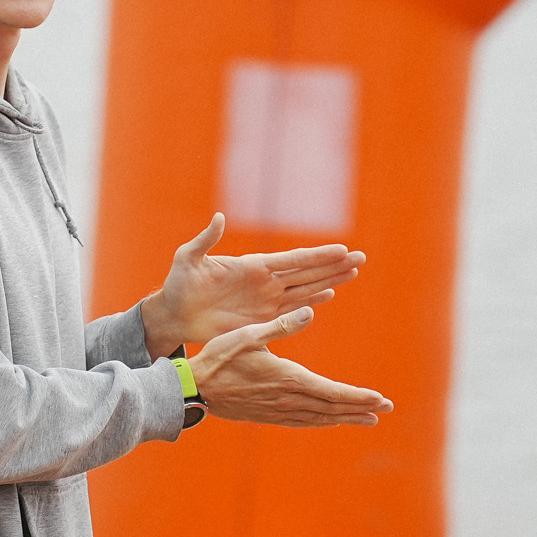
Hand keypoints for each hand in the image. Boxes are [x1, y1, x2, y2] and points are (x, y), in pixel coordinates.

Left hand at [142, 214, 364, 356]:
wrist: (174, 314)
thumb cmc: (178, 285)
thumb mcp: (187, 259)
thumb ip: (205, 240)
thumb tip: (219, 217)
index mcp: (252, 266)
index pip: (293, 260)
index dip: (317, 256)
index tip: (342, 249)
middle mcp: (264, 281)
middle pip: (307, 273)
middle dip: (334, 266)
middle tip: (361, 258)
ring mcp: (265, 300)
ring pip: (306, 289)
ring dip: (330, 281)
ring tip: (354, 272)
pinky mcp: (260, 319)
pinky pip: (291, 309)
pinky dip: (310, 302)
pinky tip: (328, 295)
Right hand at [189, 307, 389, 426]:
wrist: (195, 389)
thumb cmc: (219, 358)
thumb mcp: (248, 334)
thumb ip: (281, 325)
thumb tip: (309, 311)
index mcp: (287, 378)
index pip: (331, 392)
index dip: (357, 396)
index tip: (379, 399)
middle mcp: (287, 399)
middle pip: (332, 408)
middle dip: (361, 409)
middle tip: (385, 409)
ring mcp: (278, 411)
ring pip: (320, 417)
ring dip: (346, 418)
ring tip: (368, 419)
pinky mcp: (268, 415)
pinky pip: (303, 421)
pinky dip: (322, 421)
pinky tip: (330, 421)